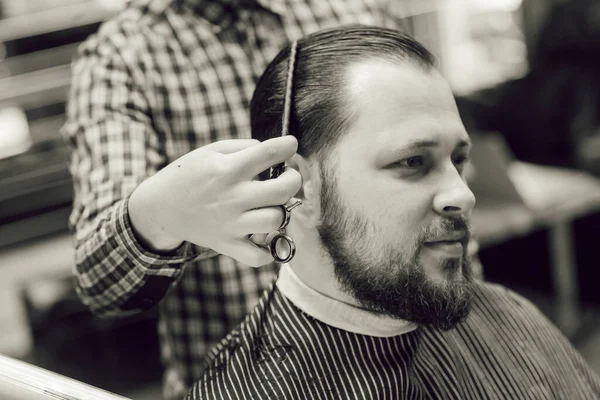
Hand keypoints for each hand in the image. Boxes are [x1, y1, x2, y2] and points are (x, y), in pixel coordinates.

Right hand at [128, 136, 301, 265]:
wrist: (161, 206)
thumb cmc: (190, 174)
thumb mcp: (212, 151)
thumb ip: (245, 147)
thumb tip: (276, 154)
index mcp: (228, 169)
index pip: (270, 152)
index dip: (288, 145)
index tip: (290, 145)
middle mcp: (233, 197)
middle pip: (283, 190)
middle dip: (293, 179)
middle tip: (287, 177)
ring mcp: (231, 224)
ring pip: (276, 220)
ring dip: (282, 211)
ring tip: (274, 204)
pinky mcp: (228, 245)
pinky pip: (258, 256)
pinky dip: (269, 249)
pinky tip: (266, 234)